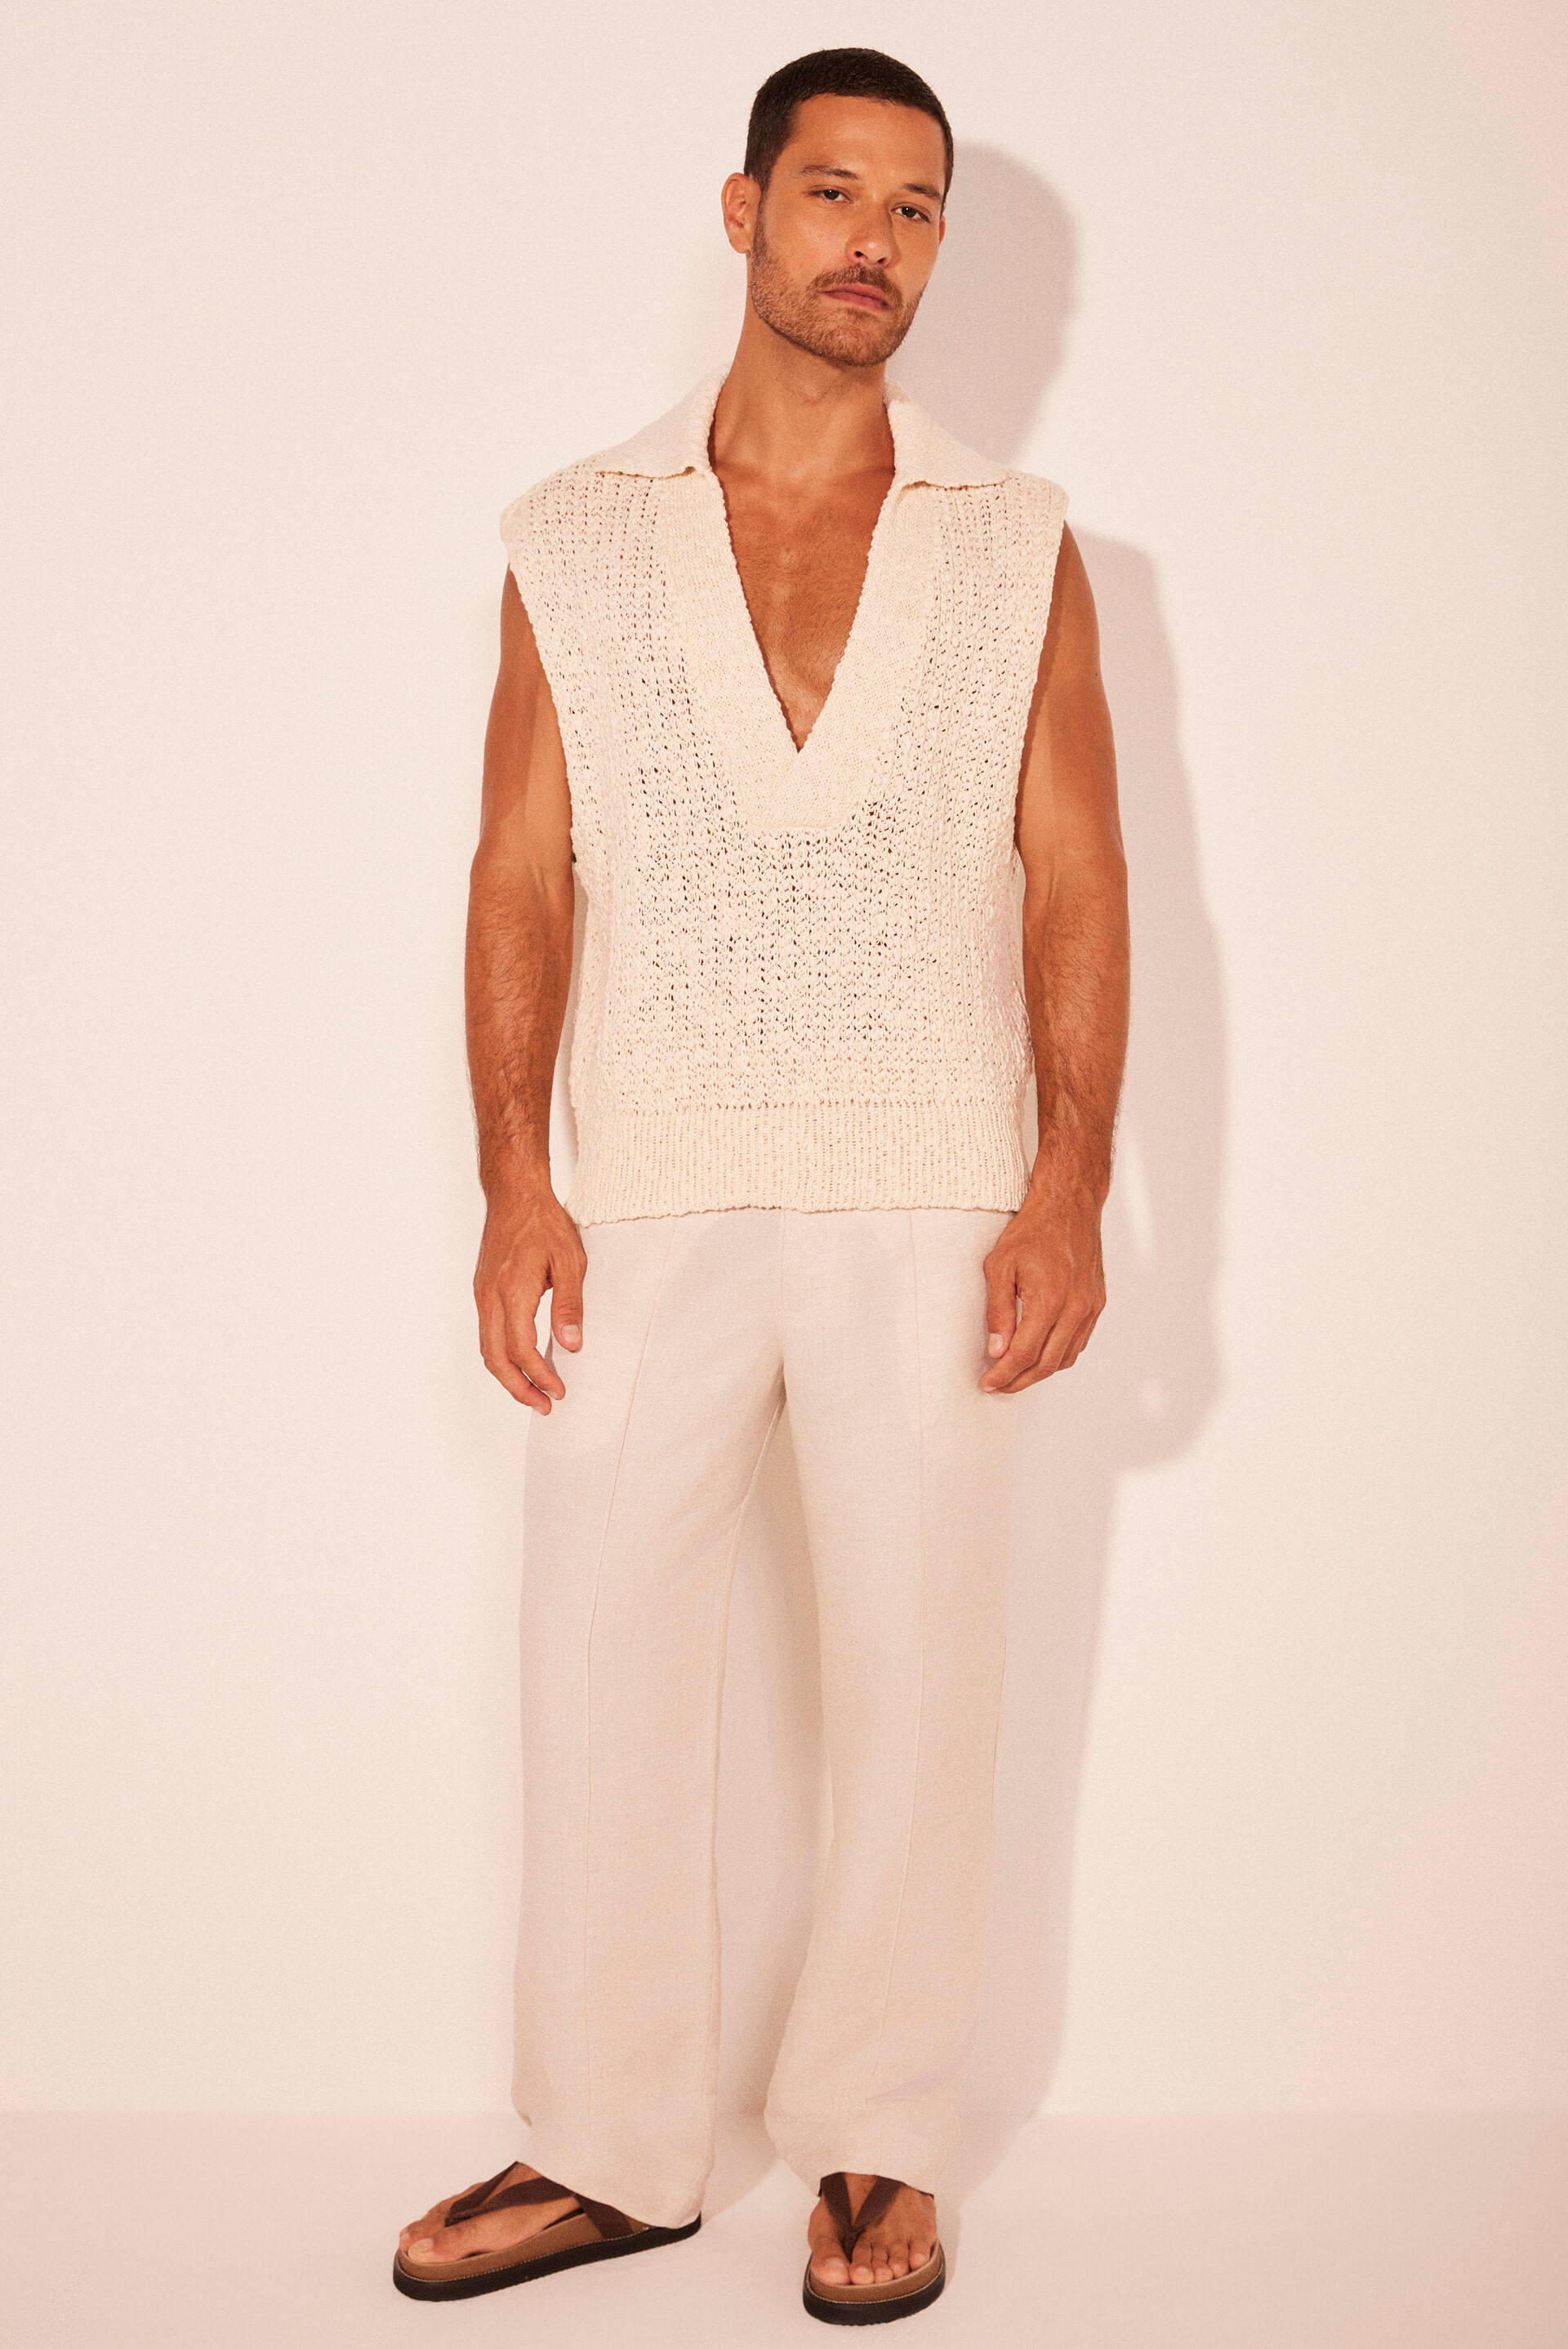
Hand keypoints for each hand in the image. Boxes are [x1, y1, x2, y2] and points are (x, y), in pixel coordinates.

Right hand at [473, 1181, 586, 1412]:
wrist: (514, 1194)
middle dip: (519, 1388)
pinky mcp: (482, 1291)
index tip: (560, 1391)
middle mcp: (490, 1297)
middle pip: (496, 1359)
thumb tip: (571, 1345)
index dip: (540, 1376)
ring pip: (487, 1349)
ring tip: (533, 1391)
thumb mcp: (569, 1261)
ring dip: (508, 1376)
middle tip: (544, 1405)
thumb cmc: (543, 1222)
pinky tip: (522, 1360)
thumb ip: (569, 1305)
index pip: (522, 1349)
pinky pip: (487, 1334)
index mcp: (512, 1291)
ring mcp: (482, 1295)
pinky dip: (502, 1356)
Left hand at [979, 1187, 1105, 1393]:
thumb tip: (997, 1351)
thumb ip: (998, 1312)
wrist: (1069, 1207)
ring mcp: (1090, 1308)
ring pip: (1065, 1358)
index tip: (987, 1382)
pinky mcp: (1097, 1304)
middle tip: (998, 1385)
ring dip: (1040, 1372)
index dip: (1003, 1374)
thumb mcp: (999, 1267)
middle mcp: (1075, 1309)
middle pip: (1047, 1365)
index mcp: (1049, 1300)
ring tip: (1015, 1372)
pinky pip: (1078, 1343)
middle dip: (1019, 1381)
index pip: (1024, 1355)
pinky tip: (1040, 1353)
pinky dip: (1058, 1355)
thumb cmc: (1032, 1231)